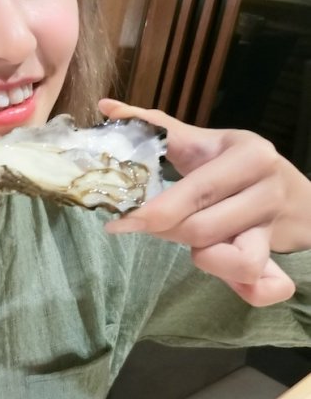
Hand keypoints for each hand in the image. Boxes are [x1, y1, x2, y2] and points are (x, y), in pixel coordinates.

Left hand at [98, 99, 310, 306]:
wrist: (295, 193)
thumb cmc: (236, 166)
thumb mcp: (203, 142)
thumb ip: (156, 127)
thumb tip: (106, 107)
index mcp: (248, 156)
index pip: (194, 192)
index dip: (152, 212)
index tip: (119, 221)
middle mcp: (267, 190)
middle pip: (203, 230)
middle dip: (169, 233)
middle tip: (154, 227)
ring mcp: (275, 227)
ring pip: (237, 261)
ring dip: (207, 260)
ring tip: (194, 246)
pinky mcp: (278, 257)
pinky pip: (266, 286)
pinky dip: (249, 291)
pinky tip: (231, 285)